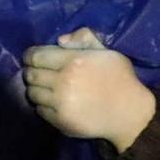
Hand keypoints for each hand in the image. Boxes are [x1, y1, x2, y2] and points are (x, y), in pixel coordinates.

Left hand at [22, 28, 156, 150]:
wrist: (129, 113)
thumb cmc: (120, 78)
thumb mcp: (107, 51)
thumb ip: (84, 38)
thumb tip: (60, 40)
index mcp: (74, 61)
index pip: (37, 56)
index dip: (30, 55)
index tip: (31, 57)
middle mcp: (63, 81)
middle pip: (31, 75)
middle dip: (30, 71)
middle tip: (35, 72)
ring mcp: (60, 103)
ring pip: (32, 93)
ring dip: (35, 89)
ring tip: (43, 88)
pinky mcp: (60, 121)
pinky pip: (40, 110)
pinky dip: (42, 105)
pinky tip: (52, 102)